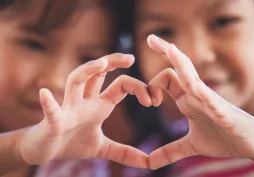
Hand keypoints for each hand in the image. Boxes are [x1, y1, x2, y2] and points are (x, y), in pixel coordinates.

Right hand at [19, 54, 151, 167]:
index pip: (120, 86)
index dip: (137, 88)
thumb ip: (124, 152)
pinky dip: (48, 103)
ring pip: (75, 81)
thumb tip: (148, 163)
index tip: (152, 100)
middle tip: (131, 57)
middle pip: (98, 73)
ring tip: (101, 63)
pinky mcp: (53, 122)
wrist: (46, 151)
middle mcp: (85, 101)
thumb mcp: (103, 148)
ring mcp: (68, 108)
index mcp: (99, 105)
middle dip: (112, 62)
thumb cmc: (72, 143)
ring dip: (87, 71)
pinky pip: (51, 111)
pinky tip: (45, 93)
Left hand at [147, 35, 253, 168]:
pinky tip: (195, 88)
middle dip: (165, 51)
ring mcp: (210, 100)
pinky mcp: (223, 111)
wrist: (251, 143)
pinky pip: (212, 99)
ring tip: (168, 48)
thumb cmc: (223, 138)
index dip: (152, 87)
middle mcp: (196, 94)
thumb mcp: (190, 146)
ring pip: (193, 76)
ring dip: (181, 63)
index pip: (167, 80)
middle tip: (150, 37)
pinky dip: (203, 94)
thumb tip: (149, 162)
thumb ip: (170, 151)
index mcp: (187, 99)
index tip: (149, 102)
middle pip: (179, 68)